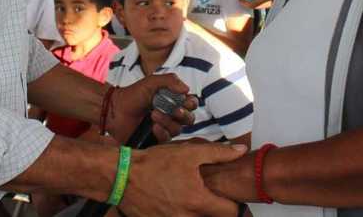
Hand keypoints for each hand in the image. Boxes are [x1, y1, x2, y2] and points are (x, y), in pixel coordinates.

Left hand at [107, 75, 197, 144]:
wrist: (115, 109)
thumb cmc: (132, 94)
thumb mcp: (151, 82)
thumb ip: (169, 81)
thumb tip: (186, 89)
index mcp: (172, 100)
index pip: (191, 104)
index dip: (191, 103)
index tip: (185, 101)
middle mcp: (171, 115)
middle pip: (189, 119)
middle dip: (183, 115)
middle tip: (175, 110)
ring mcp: (164, 127)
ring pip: (178, 129)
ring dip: (168, 121)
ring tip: (154, 114)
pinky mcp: (156, 139)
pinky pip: (166, 139)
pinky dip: (162, 132)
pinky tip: (153, 126)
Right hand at [120, 142, 247, 216]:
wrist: (121, 176)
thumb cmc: (154, 164)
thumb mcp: (189, 153)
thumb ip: (219, 153)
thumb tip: (241, 151)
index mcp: (198, 201)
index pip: (231, 212)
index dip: (236, 204)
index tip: (234, 195)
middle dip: (217, 208)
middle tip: (214, 195)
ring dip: (199, 211)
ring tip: (194, 196)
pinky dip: (183, 213)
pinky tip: (178, 200)